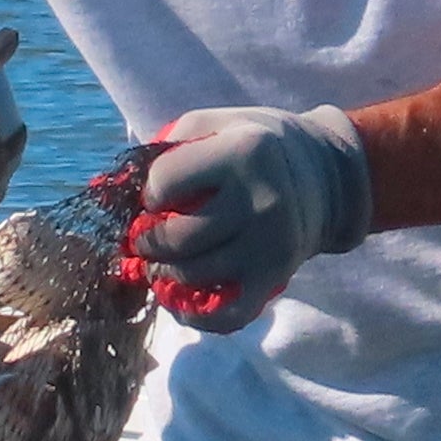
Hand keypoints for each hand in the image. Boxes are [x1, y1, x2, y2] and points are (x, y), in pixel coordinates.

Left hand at [129, 105, 372, 330]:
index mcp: (242, 152)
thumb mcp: (215, 125)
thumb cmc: (257, 146)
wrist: (329, 175)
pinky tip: (181, 299)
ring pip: (192, 275)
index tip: (159, 194)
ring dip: (164, 273)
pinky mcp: (275, 277)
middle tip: (146, 238)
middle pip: (174, 238)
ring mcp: (269, 244)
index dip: (149, 193)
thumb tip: (110, 191)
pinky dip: (195, 316)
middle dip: (147, 242)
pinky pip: (227, 315)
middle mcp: (260, 200)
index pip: (162, 185)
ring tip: (163, 260)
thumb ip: (164, 147)